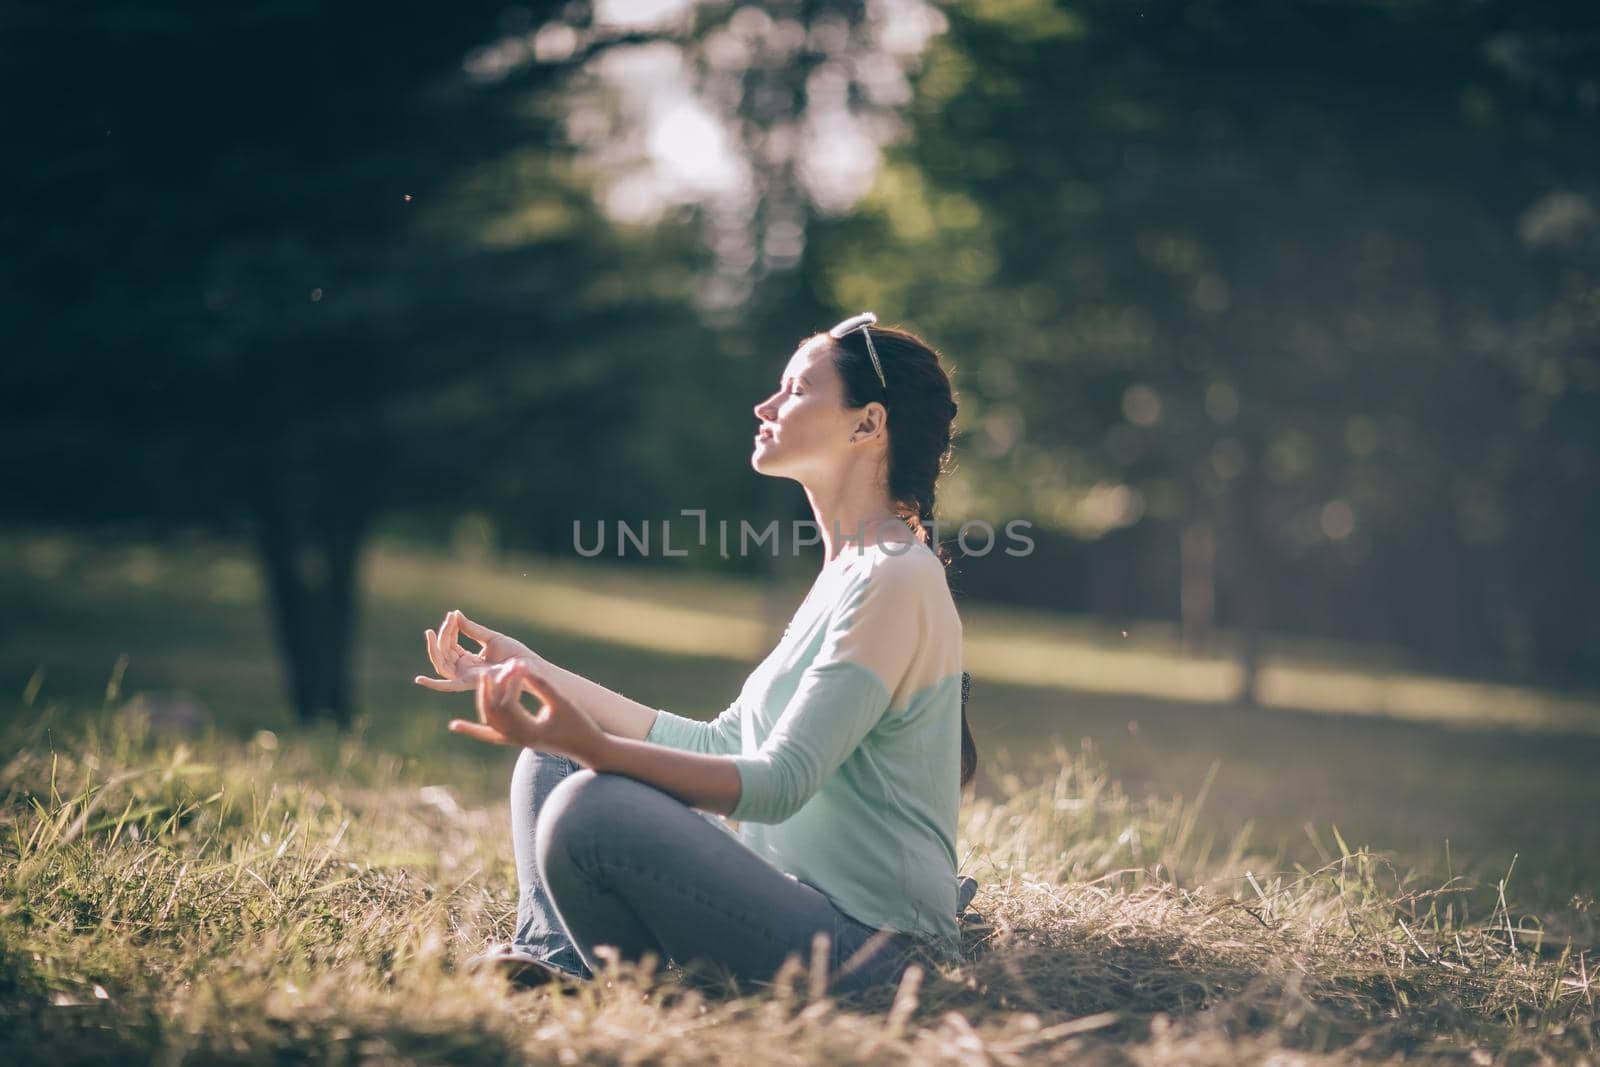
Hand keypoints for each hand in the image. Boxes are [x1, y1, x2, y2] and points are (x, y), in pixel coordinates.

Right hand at [415, 610, 534, 692]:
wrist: (527, 665)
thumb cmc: (514, 654)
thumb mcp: (490, 638)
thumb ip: (472, 629)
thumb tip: (455, 615)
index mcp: (469, 660)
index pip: (451, 645)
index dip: (449, 630)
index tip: (452, 615)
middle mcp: (465, 670)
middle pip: (444, 653)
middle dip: (442, 636)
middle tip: (447, 619)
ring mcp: (465, 677)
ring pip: (441, 663)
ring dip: (434, 648)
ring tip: (431, 632)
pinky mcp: (469, 684)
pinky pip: (447, 685)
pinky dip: (433, 684)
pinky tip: (419, 680)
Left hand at [449, 659, 606, 763]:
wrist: (588, 749)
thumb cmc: (579, 725)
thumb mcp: (561, 703)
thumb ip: (541, 686)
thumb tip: (522, 667)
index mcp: (528, 731)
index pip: (508, 703)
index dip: (510, 682)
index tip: (517, 664)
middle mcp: (517, 738)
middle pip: (492, 711)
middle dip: (490, 689)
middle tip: (492, 667)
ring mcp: (516, 741)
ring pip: (488, 721)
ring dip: (482, 701)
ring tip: (481, 681)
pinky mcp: (517, 741)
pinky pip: (489, 735)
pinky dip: (473, 729)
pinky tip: (456, 725)